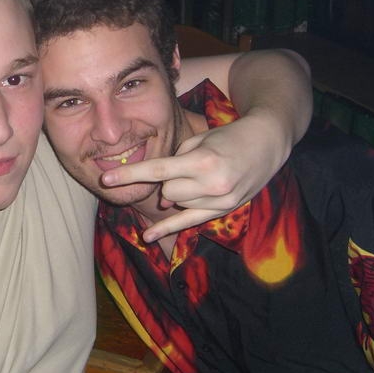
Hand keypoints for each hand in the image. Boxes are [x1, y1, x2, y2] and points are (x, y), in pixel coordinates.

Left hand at [101, 113, 290, 241]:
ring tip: (196, 177)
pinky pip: (190, 222)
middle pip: (168, 191)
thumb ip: (176, 163)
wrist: (267, 143)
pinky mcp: (225, 210)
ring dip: (176, 193)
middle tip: (182, 168)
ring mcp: (221, 200)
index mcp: (204, 161)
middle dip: (166, 182)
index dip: (130, 175)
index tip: (106, 178)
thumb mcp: (201, 139)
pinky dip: (168, 228)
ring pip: (178, 204)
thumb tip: (162, 194)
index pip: (158, 170)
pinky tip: (149, 236)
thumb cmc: (229, 136)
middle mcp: (213, 183)